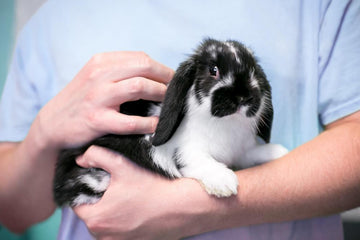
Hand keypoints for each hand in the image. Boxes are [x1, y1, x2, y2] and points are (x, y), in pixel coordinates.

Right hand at [35, 52, 173, 148]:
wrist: (53, 124)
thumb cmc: (81, 100)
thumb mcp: (95, 77)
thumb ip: (119, 72)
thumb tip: (154, 73)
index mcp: (101, 62)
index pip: (140, 58)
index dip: (161, 68)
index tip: (172, 79)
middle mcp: (99, 75)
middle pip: (143, 67)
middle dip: (166, 78)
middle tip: (175, 90)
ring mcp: (97, 97)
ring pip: (139, 87)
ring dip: (160, 95)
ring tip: (169, 103)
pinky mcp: (97, 120)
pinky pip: (131, 121)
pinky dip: (149, 123)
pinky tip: (157, 125)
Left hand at [74, 146, 189, 239]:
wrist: (181, 207)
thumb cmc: (152, 189)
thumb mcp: (121, 165)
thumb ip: (97, 156)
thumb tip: (81, 158)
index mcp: (96, 218)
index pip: (78, 203)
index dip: (87, 189)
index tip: (100, 181)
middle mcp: (103, 236)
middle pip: (91, 214)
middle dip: (99, 201)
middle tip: (116, 188)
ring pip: (105, 223)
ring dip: (111, 212)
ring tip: (127, 198)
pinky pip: (118, 232)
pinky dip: (123, 221)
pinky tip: (135, 209)